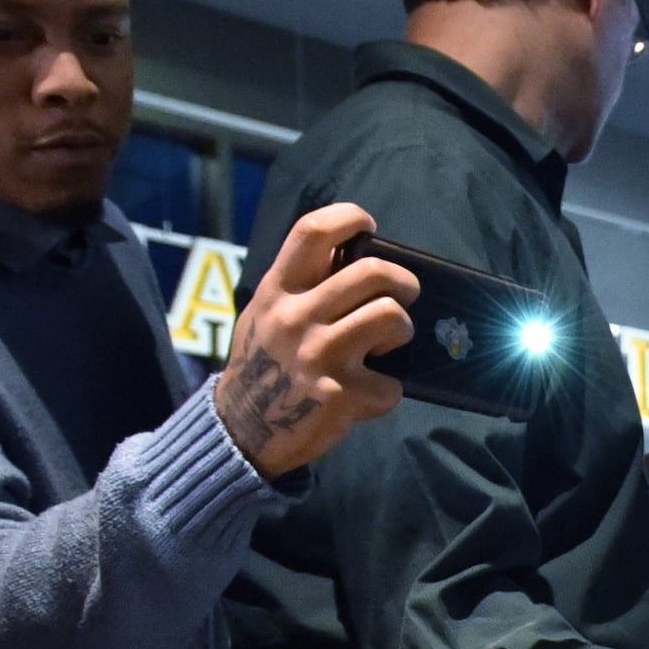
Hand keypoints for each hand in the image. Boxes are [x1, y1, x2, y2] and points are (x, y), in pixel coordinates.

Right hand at [213, 202, 413, 475]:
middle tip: (405, 293)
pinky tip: (367, 395)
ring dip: (401, 330)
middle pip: (372, 272)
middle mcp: (296, 317)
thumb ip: (300, 286)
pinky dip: (387, 392)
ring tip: (389, 343)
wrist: (242, 429)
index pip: (313, 231)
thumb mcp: (266, 314)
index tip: (368, 226)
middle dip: (403, 281)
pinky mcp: (341, 395)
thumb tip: (354, 256)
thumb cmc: (264, 363)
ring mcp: (319, 355)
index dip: (349, 218)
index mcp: (277, 291)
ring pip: (391, 317)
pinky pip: (391, 384)